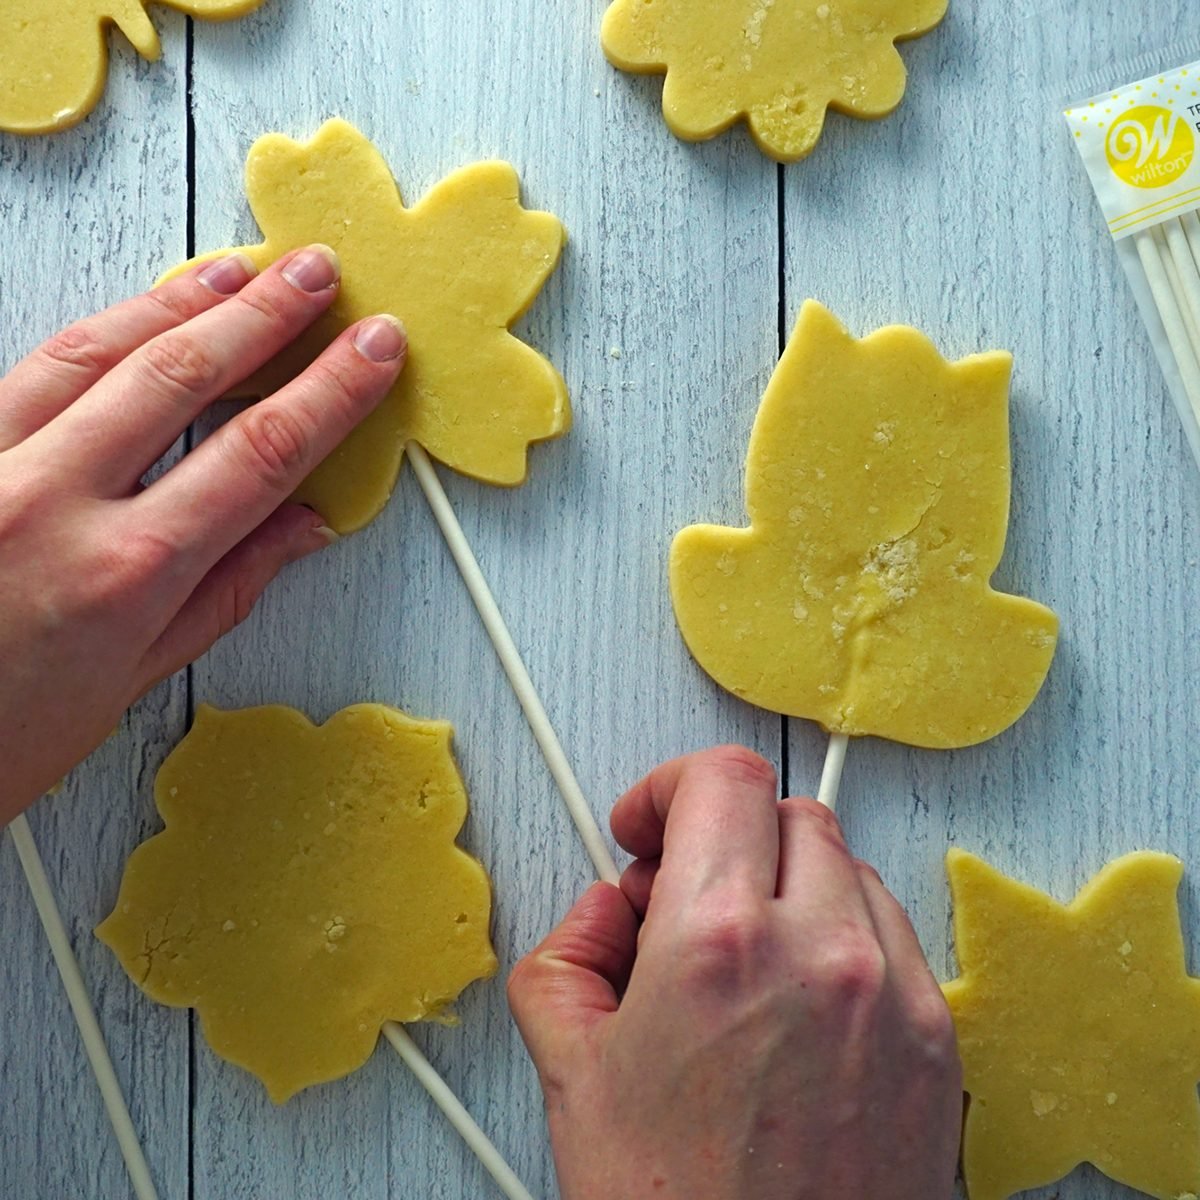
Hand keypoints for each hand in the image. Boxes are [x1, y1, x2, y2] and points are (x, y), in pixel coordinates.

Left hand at [0, 247, 406, 824]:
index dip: (329, 391)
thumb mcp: (132, 679)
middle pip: (183, 376)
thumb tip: (302, 524)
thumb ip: (224, 590)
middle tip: (315, 274)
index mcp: (126, 572)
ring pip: (97, 351)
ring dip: (178, 300)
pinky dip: (100, 331)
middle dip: (264, 315)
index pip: (259, 452)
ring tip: (238, 272)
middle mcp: (53, 503)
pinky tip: (138, 314)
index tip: (371, 351)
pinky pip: (33, 368)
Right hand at [508, 746, 961, 1198]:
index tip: (649, 825)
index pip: (719, 780)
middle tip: (684, 898)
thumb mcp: (572, 1074)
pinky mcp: (939, 1039)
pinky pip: (890, 934)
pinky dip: (840, 938)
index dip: (669, 786)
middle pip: (783, 813)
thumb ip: (566, 954)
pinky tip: (798, 1003)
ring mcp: (893, 993)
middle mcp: (819, 952)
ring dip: (785, 887)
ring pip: (843, 866)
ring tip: (742, 960)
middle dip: (723, 839)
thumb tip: (603, 910)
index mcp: (717, 944)